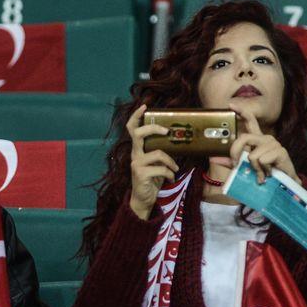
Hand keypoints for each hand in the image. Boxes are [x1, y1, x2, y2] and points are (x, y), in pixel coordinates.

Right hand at [126, 104, 179, 219]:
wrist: (143, 199)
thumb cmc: (151, 180)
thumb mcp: (156, 164)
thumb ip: (159, 153)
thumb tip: (175, 142)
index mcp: (138, 150)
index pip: (131, 129)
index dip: (136, 117)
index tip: (145, 107)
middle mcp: (135, 155)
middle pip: (139, 134)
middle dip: (153, 129)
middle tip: (166, 131)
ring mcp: (136, 164)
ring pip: (157, 153)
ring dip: (170, 162)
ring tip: (174, 169)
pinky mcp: (140, 174)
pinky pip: (161, 169)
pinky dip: (169, 174)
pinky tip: (170, 179)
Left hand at [228, 103, 298, 184]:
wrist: (282, 185)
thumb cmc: (263, 174)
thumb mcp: (243, 168)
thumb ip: (229, 162)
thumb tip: (212, 158)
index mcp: (257, 140)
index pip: (250, 122)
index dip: (242, 112)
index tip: (231, 105)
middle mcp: (265, 139)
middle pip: (244, 138)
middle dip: (235, 152)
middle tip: (236, 165)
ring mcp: (273, 144)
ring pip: (252, 155)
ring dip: (254, 168)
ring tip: (262, 172)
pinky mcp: (280, 152)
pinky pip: (261, 160)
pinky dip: (263, 170)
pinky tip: (270, 173)